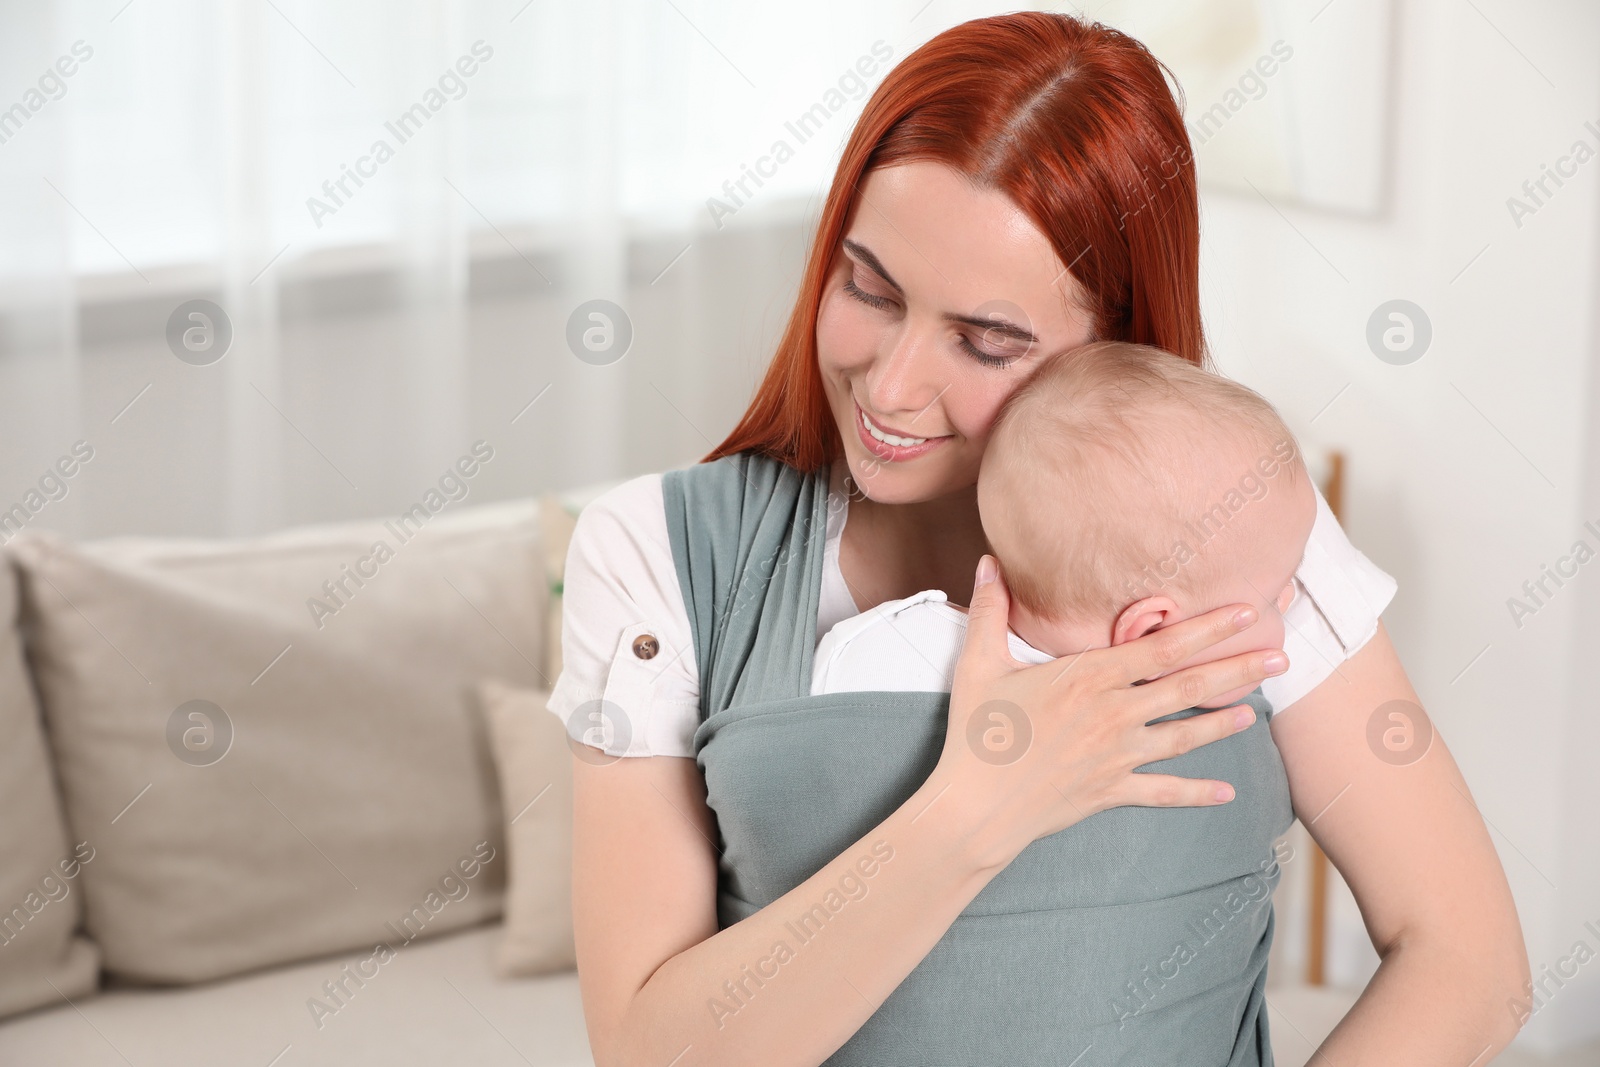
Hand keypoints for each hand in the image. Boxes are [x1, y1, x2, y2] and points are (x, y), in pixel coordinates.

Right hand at [938, 554, 1288, 856]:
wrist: (975, 806)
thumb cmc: (975, 732)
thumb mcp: (979, 663)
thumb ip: (990, 610)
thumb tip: (989, 561)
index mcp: (1090, 677)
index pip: (1164, 646)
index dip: (1209, 628)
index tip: (1246, 612)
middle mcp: (1115, 714)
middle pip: (1190, 686)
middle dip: (1239, 669)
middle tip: (1281, 656)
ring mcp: (1118, 756)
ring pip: (1185, 735)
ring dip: (1225, 722)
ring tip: (1256, 711)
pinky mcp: (1112, 791)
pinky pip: (1164, 792)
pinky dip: (1197, 793)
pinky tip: (1227, 791)